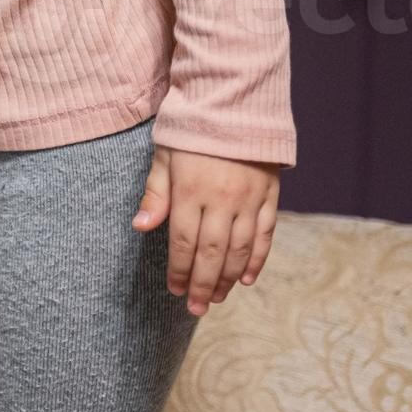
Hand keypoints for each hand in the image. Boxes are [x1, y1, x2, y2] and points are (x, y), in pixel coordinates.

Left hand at [134, 146, 278, 314]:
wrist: (234, 102)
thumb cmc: (191, 130)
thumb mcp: (164, 155)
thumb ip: (155, 193)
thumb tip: (141, 227)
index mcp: (191, 190)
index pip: (183, 241)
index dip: (179, 270)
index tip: (174, 290)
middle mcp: (222, 199)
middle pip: (213, 253)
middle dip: (203, 285)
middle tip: (196, 308)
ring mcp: (250, 200)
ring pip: (241, 249)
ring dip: (229, 278)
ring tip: (218, 298)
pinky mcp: (270, 197)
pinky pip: (266, 235)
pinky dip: (258, 260)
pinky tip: (248, 279)